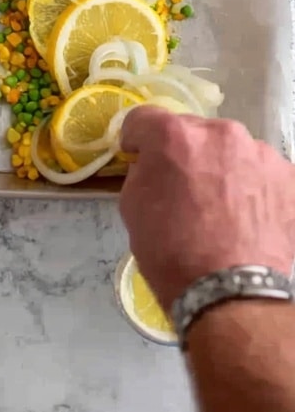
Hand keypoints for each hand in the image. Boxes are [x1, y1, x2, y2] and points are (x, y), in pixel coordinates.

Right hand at [119, 107, 294, 310]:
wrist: (229, 292)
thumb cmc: (170, 250)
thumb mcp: (132, 205)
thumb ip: (143, 170)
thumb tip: (154, 165)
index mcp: (174, 135)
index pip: (145, 118)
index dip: (137, 139)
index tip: (138, 156)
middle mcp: (220, 132)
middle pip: (194, 131)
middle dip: (184, 153)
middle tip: (183, 187)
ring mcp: (261, 153)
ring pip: (231, 150)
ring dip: (221, 167)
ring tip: (222, 205)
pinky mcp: (290, 178)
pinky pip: (261, 172)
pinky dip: (252, 186)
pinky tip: (247, 216)